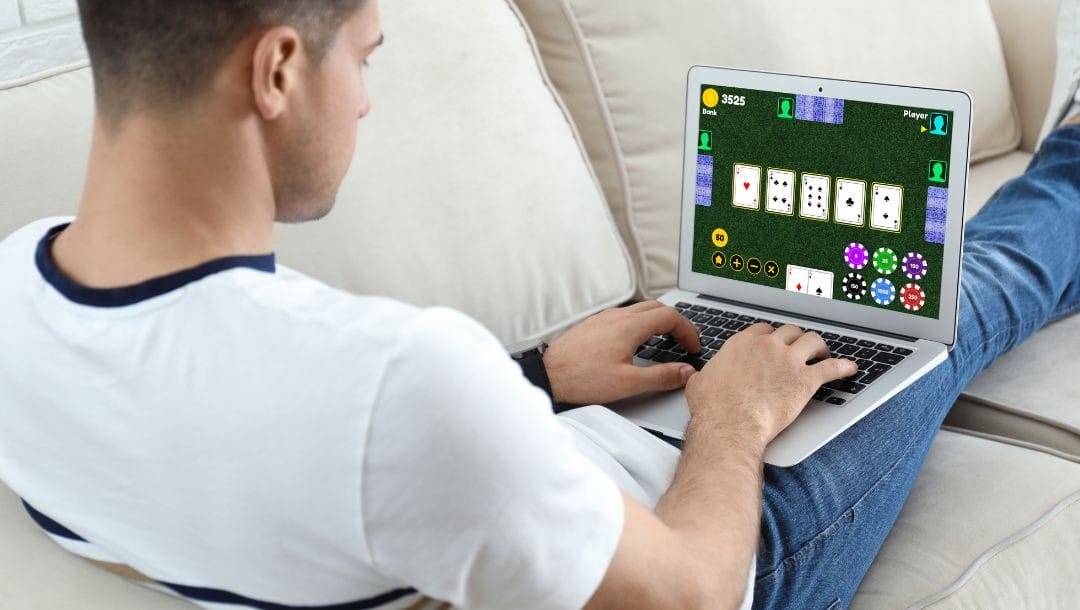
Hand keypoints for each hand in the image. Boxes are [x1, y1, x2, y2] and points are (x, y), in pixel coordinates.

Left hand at [543, 301, 701, 405]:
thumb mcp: (628, 383)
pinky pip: (624, 316)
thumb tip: (686, 372)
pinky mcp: (593, 325)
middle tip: (685, 341)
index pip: (670, 316)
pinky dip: (640, 324)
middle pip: (657, 307)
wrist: (547, 374)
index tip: (694, 347)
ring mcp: (604, 318)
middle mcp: (617, 316)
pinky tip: (637, 343)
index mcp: (629, 326)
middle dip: (676, 322)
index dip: (688, 330)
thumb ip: (661, 376)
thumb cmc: (582, 378)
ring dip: (658, 321)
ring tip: (666, 341)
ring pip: (640, 310)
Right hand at [684, 323, 857, 447]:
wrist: (730, 424)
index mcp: (742, 343)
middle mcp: (767, 346)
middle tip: (799, 347)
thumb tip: (698, 378)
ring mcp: (788, 360)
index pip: (763, 330)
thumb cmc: (713, 407)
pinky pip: (831, 368)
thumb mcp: (699, 384)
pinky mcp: (805, 380)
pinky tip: (851, 368)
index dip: (771, 337)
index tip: (774, 343)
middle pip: (790, 331)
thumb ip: (704, 375)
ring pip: (813, 341)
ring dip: (820, 346)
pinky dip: (843, 367)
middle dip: (796, 338)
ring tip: (823, 352)